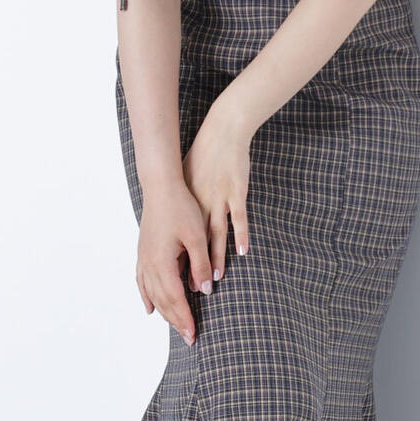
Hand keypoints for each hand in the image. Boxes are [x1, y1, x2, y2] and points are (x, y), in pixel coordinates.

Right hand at [136, 180, 211, 346]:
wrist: (161, 187)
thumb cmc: (181, 208)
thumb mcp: (197, 236)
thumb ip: (201, 264)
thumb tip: (207, 289)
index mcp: (162, 263)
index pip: (175, 299)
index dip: (184, 318)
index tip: (193, 335)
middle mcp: (149, 265)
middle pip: (162, 301)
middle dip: (176, 320)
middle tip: (189, 338)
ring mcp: (144, 259)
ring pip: (152, 294)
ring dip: (164, 312)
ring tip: (175, 325)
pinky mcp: (144, 252)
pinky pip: (143, 283)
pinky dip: (148, 298)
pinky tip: (151, 308)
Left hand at [182, 90, 256, 284]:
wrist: (223, 131)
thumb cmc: (204, 152)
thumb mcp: (186, 174)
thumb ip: (183, 194)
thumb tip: (176, 211)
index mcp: (186, 200)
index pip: (180, 235)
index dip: (179, 257)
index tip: (176, 278)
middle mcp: (200, 202)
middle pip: (196, 241)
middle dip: (195, 265)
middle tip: (193, 289)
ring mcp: (219, 198)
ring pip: (216, 234)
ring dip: (216, 258)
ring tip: (215, 279)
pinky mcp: (236, 192)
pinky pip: (239, 218)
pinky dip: (241, 235)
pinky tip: (243, 252)